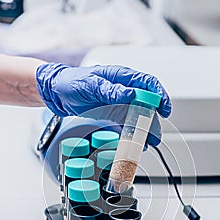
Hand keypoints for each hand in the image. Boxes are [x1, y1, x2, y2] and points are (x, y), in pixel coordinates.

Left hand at [36, 63, 170, 145]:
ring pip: (138, 116)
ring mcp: (118, 102)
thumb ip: (111, 90)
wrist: (55, 93)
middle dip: (153, 120)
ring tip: (147, 143)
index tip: (164, 109)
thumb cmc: (71, 82)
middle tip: (155, 135)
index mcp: (121, 77)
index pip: (148, 83)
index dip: (159, 96)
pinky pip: (126, 124)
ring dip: (144, 130)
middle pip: (146, 103)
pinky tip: (133, 143)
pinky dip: (131, 134)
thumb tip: (131, 94)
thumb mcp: (90, 85)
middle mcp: (123, 89)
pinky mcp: (112, 113)